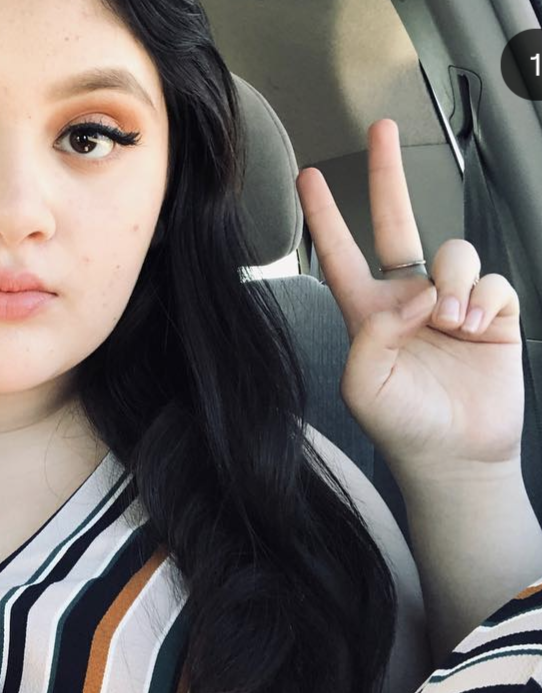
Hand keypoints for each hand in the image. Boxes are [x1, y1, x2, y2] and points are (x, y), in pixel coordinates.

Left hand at [295, 119, 522, 478]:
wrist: (455, 454)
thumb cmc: (401, 424)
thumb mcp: (363, 383)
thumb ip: (372, 333)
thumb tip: (413, 292)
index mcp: (368, 312)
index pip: (340, 253)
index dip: (323, 216)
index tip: (306, 176)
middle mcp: (408, 298)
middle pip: (397, 222)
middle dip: (387, 175)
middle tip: (381, 130)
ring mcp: (451, 302)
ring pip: (453, 252)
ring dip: (452, 280)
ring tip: (450, 322)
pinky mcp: (492, 313)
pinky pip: (492, 280)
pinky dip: (483, 298)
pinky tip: (475, 326)